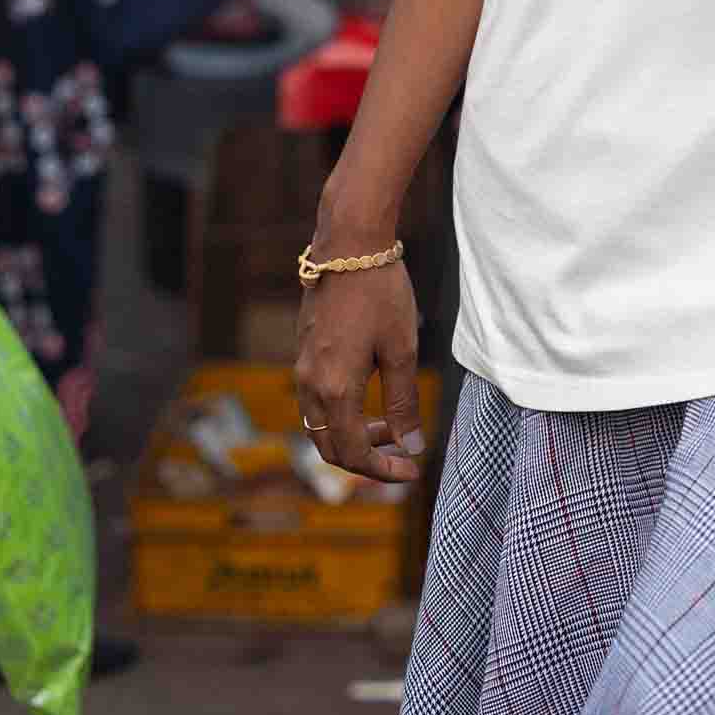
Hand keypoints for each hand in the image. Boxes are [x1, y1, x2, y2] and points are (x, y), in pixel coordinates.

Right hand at [295, 257, 425, 484]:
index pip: (353, 453)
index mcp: (335, 389)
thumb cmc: (380, 292)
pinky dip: (340, 413)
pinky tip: (369, 395)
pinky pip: (315, 400)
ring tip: (388, 425)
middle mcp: (310, 384)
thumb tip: (411, 446)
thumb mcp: (402, 349)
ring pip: (319, 425)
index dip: (383, 470)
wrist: (348, 242)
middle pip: (330, 447)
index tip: (412, 471)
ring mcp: (302, 367)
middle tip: (401, 454)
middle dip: (365, 459)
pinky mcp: (304, 351)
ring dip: (351, 435)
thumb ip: (404, 402)